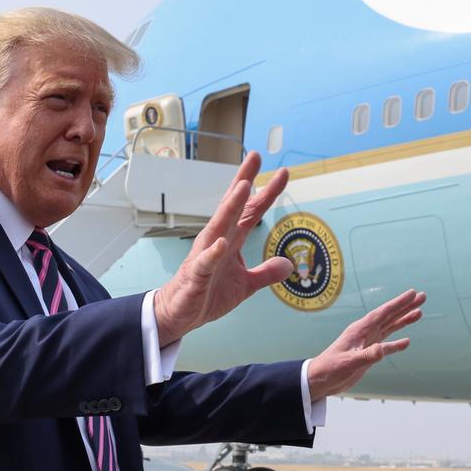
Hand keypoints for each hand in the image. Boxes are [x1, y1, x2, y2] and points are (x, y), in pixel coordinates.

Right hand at [150, 153, 296, 346]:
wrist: (181, 314)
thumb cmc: (208, 294)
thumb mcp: (246, 284)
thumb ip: (266, 273)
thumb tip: (289, 264)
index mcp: (231, 239)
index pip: (251, 210)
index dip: (267, 192)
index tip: (283, 172)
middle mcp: (218, 240)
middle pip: (233, 206)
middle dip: (244, 181)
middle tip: (255, 156)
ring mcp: (205, 255)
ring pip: (219, 226)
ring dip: (230, 206)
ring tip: (243, 187)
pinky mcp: (196, 275)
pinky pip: (205, 262)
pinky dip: (213, 252)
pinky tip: (222, 243)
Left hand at [305, 289, 426, 400]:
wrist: (319, 380)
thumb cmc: (330, 369)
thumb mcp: (349, 363)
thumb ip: (367, 356)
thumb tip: (384, 349)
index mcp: (359, 330)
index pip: (382, 313)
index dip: (398, 303)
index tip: (413, 294)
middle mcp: (364, 333)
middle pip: (389, 316)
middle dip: (405, 306)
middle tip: (422, 296)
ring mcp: (366, 343)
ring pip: (389, 328)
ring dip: (403, 320)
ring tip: (419, 312)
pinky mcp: (367, 354)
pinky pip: (385, 345)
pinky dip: (396, 343)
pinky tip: (406, 341)